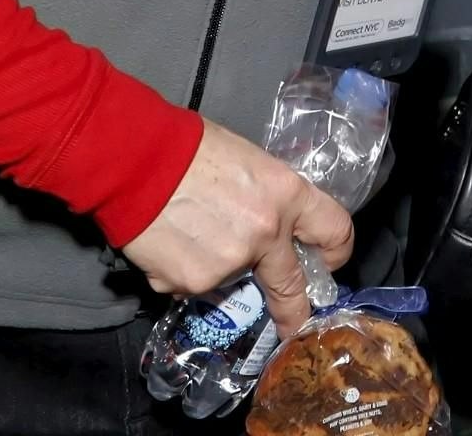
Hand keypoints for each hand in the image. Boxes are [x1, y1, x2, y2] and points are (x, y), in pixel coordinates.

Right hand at [119, 118, 354, 334]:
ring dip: (218, 266)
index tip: (329, 262)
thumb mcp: (250, 162)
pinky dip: (185, 270)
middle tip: (294, 322)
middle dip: (295, 310)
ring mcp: (229, 264)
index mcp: (287, 196)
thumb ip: (270, 200)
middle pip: (292, 286)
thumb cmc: (190, 150)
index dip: (336, 250)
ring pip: (231, 279)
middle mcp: (266, 234)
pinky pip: (194, 284)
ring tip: (191, 232)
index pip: (335, 230)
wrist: (135, 162)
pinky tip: (170, 243)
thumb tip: (275, 225)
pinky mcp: (193, 282)